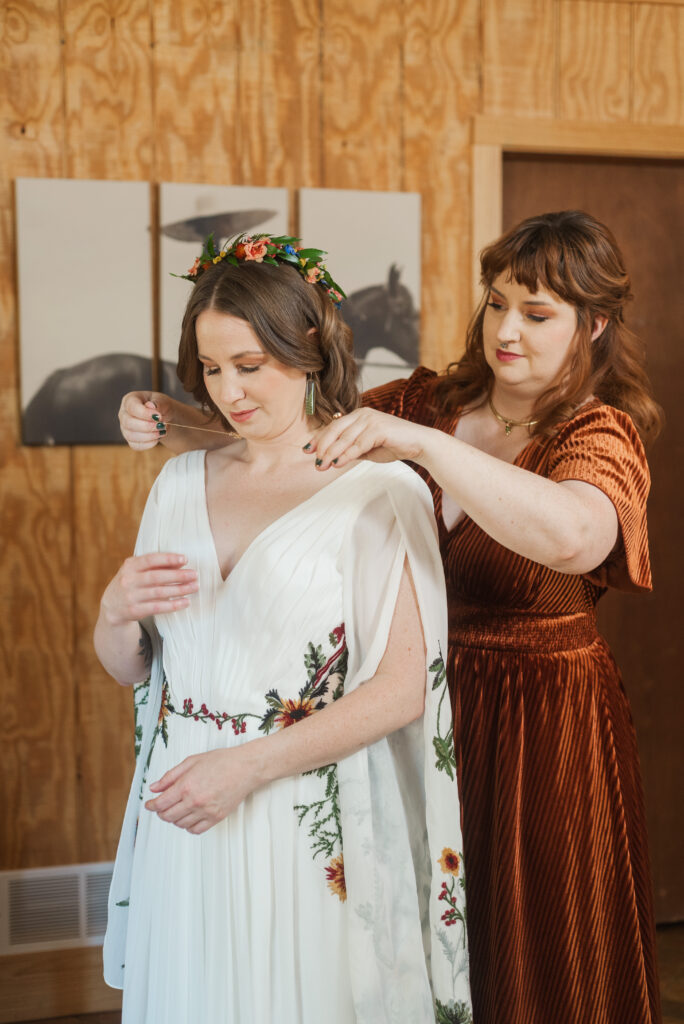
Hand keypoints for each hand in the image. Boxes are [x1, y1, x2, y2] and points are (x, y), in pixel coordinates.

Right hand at [100, 552, 198, 625]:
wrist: (111, 607)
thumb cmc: (131, 583)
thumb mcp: (137, 571)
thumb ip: (156, 566)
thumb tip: (181, 562)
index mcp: (130, 566)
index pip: (150, 559)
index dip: (168, 559)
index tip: (185, 559)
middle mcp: (128, 580)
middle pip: (157, 577)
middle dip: (178, 575)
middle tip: (195, 575)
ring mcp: (130, 596)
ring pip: (159, 592)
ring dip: (179, 589)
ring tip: (194, 587)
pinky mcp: (134, 611)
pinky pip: (157, 607)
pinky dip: (173, 605)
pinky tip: (185, 602)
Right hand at [118, 391, 173, 449]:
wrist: (164, 417)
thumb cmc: (161, 406)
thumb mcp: (163, 401)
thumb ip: (158, 403)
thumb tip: (151, 406)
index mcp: (130, 400)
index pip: (132, 407)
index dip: (144, 413)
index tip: (159, 416)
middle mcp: (124, 414)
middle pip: (128, 422)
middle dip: (147, 426)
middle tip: (161, 425)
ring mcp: (125, 428)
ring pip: (131, 436)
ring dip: (149, 436)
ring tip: (162, 431)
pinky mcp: (131, 440)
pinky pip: (136, 445)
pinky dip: (149, 444)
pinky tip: (158, 437)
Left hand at [146, 747, 257, 833]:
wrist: (245, 768)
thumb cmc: (221, 761)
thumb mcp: (191, 761)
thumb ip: (170, 776)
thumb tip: (154, 787)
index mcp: (186, 786)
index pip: (161, 803)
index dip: (151, 805)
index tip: (149, 804)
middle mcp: (194, 801)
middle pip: (168, 816)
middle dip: (161, 812)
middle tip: (161, 807)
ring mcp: (206, 811)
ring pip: (180, 824)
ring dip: (174, 819)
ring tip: (176, 810)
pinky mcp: (216, 818)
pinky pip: (195, 830)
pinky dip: (188, 826)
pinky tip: (188, 817)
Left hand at [305, 408, 428, 469]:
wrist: (419, 444)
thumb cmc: (394, 445)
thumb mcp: (367, 449)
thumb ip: (351, 450)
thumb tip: (331, 458)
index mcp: (358, 416)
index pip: (333, 426)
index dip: (319, 438)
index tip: (307, 450)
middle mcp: (363, 414)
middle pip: (335, 430)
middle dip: (323, 447)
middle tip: (315, 463)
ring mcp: (371, 420)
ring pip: (345, 438)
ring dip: (331, 453)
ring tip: (322, 465)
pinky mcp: (379, 428)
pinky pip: (358, 444)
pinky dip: (346, 454)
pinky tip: (338, 463)